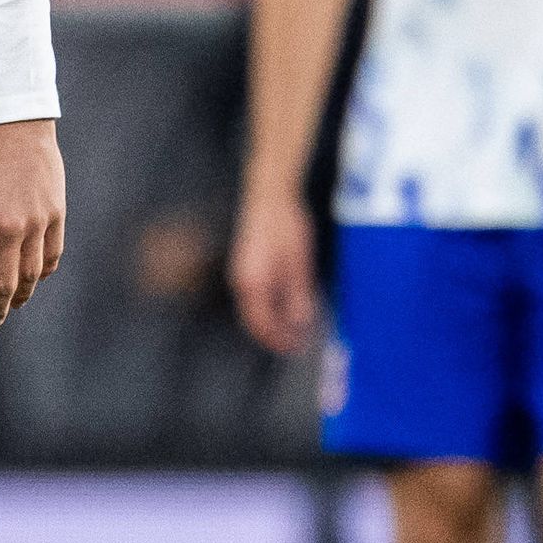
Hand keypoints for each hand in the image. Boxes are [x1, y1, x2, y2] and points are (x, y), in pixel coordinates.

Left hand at [0, 119, 65, 326]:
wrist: (17, 130)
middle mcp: (8, 228)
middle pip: (5, 285)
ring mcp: (35, 222)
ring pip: (32, 275)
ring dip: (22, 295)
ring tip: (14, 304)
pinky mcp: (56, 214)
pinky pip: (52, 254)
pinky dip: (44, 272)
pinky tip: (36, 278)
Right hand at [228, 189, 318, 356]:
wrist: (270, 194)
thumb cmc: (285, 225)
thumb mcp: (299, 262)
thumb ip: (298, 294)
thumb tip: (300, 321)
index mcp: (253, 283)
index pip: (261, 323)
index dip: (277, 339)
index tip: (295, 348)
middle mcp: (242, 281)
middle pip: (255, 319)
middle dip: (275, 334)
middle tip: (297, 343)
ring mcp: (242, 272)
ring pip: (255, 308)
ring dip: (273, 321)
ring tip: (295, 327)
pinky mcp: (248, 264)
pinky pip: (256, 295)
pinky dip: (270, 306)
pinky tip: (287, 305)